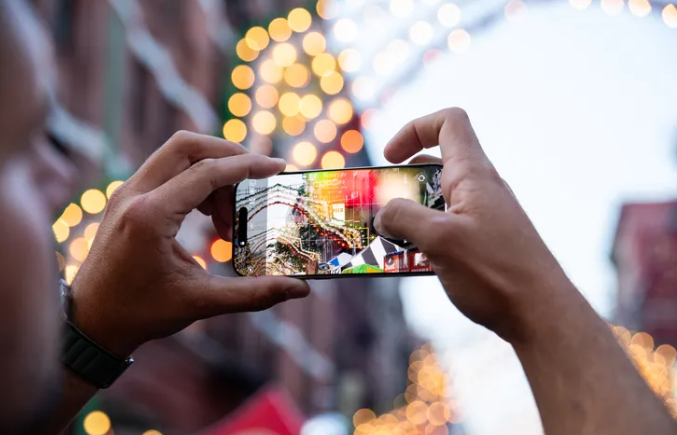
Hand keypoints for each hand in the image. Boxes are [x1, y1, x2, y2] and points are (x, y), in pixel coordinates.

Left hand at [71, 131, 309, 356]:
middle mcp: (134, 195)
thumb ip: (254, 294)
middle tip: (256, 179)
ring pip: (176, 155)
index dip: (247, 165)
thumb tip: (300, 290)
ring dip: (211, 173)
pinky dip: (194, 182)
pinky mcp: (126, 199)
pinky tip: (209, 216)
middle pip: (187, 145)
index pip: (207, 171)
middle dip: (228, 155)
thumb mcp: (201, 302)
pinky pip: (166, 172)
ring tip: (229, 219)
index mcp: (150, 216)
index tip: (277, 167)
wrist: (89, 323)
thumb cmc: (140, 313)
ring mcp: (126, 193)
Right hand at [374, 108, 572, 341]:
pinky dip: (423, 238)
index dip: (415, 128)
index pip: (448, 123)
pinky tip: (410, 263)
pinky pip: (446, 228)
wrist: (541, 315)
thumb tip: (382, 214)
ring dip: (408, 216)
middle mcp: (480, 190)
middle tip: (376, 208)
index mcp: (473, 175)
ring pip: (436, 202)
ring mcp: (483, 217)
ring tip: (385, 241)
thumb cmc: (496, 273)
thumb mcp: (439, 240)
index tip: (391, 157)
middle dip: (399, 183)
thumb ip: (404, 219)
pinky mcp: (483, 243)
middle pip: (434, 166)